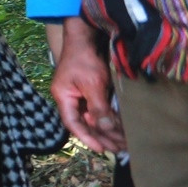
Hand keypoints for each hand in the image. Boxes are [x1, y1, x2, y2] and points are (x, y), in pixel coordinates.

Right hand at [49, 17, 124, 151]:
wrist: (86, 37)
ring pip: (94, 118)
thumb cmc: (84, 59)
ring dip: (107, 130)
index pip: (73, 124)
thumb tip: (105, 129)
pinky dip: (109, 118)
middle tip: (119, 149)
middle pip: (85, 123)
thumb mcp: (92, 84)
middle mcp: (71, 99)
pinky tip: (120, 127)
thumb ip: (98, 107)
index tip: (101, 149)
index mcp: (63, 98)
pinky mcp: (92, 90)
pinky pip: (100, 109)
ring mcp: (81, 95)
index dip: (86, 138)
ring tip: (123, 142)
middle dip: (101, 137)